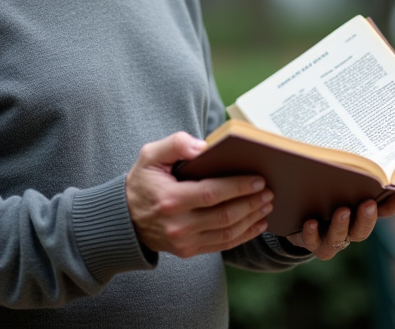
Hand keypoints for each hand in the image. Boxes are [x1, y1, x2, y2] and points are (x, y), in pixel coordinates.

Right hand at [126, 132, 274, 257]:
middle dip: (251, 203)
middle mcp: (177, 224)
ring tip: (266, 204)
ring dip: (251, 219)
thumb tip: (203, 146)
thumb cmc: (143, 182)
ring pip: (227, 233)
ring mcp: (184, 241)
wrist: (125, 218)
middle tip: (269, 191)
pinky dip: (243, 235)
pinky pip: (222, 245)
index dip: (237, 187)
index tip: (258, 179)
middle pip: (224, 216)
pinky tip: (256, 223)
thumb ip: (176, 144)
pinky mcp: (189, 251)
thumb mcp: (150, 155)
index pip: (210, 193)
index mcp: (169, 198)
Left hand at [286, 174, 394, 259]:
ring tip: (341, 211)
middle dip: (367, 217)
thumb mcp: (341, 179)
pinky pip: (312, 243)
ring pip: (340, 237)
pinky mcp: (313, 244)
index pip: (390, 207)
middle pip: (364, 229)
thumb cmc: (327, 191)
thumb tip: (370, 141)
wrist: (301, 218)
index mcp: (365, 212)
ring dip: (341, 225)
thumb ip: (355, 169)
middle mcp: (352, 228)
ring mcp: (333, 239)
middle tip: (368, 203)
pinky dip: (312, 234)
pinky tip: (311, 222)